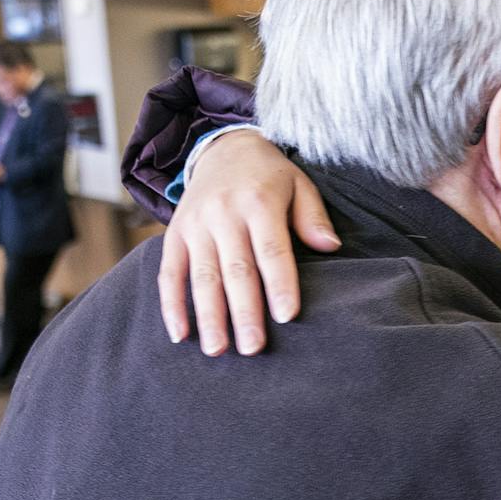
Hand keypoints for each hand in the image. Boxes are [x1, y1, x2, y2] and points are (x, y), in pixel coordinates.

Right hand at [156, 129, 338, 354]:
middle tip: (253, 348)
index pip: (272, 250)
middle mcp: (224, 214)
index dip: (280, 284)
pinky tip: (180, 334)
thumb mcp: (300, 185)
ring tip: (217, 350)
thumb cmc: (270, 177)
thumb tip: (331, 247)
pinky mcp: (175, 234)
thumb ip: (313, 217)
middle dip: (244, 312)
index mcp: (260, 203)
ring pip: (202, 276)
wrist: (223, 149)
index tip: (287, 316)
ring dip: (208, 317)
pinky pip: (170, 272)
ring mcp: (196, 225)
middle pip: (236, 269)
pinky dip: (171, 305)